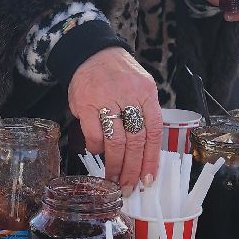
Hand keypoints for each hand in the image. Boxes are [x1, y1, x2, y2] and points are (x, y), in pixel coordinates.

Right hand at [68, 47, 162, 191]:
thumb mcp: (140, 87)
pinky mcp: (86, 103)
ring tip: (113, 179)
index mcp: (146, 93)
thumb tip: (145, 152)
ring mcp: (106, 99)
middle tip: (128, 185)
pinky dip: (96, 148)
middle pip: (135, 140)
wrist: (92, 53)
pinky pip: (93, 134)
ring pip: (115, 141)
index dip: (151, 158)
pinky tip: (98, 153)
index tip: (148, 178)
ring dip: (115, 164)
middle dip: (132, 168)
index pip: (153, 131)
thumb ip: (144, 114)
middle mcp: (129, 96)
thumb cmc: (119, 75)